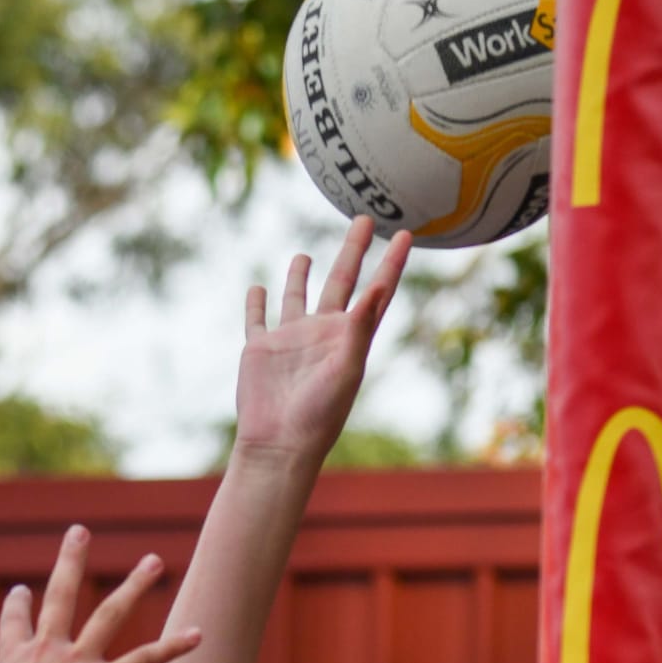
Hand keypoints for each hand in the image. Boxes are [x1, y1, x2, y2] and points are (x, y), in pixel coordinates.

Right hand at [0, 528, 199, 662]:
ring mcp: (79, 662)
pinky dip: (174, 648)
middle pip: (62, 595)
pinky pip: (145, 660)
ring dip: (135, 586)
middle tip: (80, 532)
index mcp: (15, 662)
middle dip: (71, 560)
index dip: (17, 609)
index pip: (14, 626)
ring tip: (154, 560)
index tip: (19, 592)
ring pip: (111, 614)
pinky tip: (200, 634)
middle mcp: (48, 651)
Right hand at [236, 217, 411, 464]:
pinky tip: (257, 288)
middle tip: (363, 219)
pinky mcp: (260, 348)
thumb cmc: (320, 413)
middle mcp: (322, 333)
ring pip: (296, 296)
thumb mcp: (347, 367)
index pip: (376, 291)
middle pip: (340, 280)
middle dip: (353, 250)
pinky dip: (255, 303)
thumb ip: (361, 326)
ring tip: (304, 254)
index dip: (391, 262)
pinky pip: (257, 318)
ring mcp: (290, 339)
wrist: (279, 443)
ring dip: (300, 276)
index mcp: (349, 337)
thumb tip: (380, 285)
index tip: (406, 234)